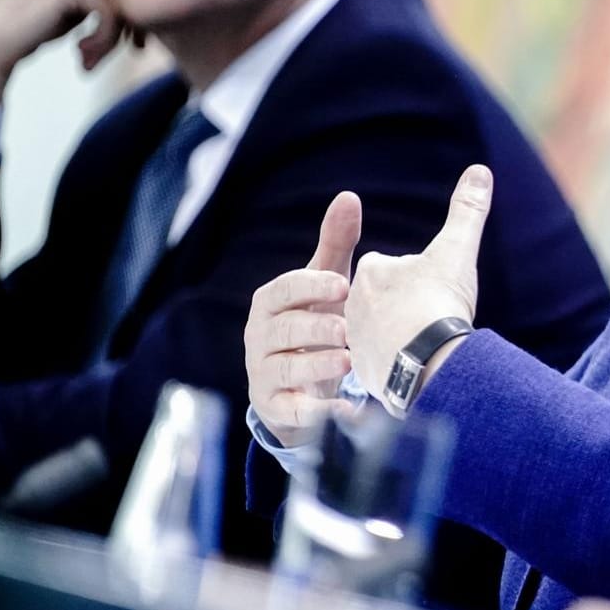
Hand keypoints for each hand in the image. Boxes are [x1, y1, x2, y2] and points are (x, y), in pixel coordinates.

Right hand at [245, 192, 360, 447]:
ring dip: (316, 366)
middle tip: (348, 331)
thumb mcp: (325, 282)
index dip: (312, 287)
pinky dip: (319, 412)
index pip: (285, 290)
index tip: (344, 286)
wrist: (299, 380)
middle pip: (284, 330)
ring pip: (285, 368)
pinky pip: (293, 411)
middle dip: (315, 329)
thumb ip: (336, 242)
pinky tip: (349, 411)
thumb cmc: (316, 318)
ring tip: (347, 363)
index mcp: (271, 302)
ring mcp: (265, 373)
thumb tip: (349, 196)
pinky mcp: (277, 408)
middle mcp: (260, 336)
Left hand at [345, 165, 490, 410]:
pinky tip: (419, 369)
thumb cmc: (439, 302)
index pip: (391, 267)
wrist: (428, 361)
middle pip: (386, 301)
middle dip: (405, 309)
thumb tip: (480, 170)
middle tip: (432, 318)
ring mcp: (356, 341)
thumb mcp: (457, 250)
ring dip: (400, 339)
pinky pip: (381, 365)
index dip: (418, 278)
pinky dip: (398, 367)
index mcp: (372, 271)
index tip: (435, 291)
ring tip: (426, 346)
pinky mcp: (363, 372)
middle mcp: (354, 304)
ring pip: (382, 334)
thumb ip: (467, 210)